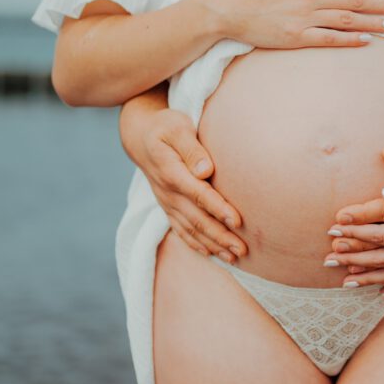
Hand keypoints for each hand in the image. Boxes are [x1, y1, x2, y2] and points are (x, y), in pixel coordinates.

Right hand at [119, 102, 246, 263]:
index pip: (198, 194)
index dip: (218, 208)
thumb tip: (205, 170)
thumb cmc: (166, 127)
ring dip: (212, 244)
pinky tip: (212, 253)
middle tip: (243, 249)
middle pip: (197, 218)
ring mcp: (166, 202)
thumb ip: (191, 149)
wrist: (140, 136)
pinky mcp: (168, 207)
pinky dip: (196, 244)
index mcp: (172, 172)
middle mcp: (168, 192)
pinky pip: (181, 230)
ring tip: (234, 257)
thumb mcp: (177, 128)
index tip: (237, 221)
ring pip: (190, 229)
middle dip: (220, 236)